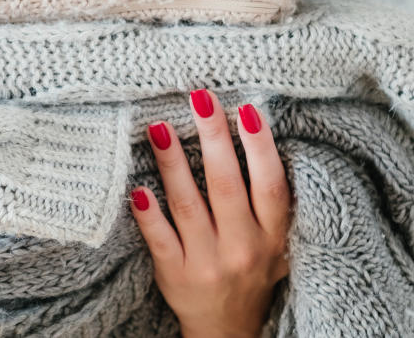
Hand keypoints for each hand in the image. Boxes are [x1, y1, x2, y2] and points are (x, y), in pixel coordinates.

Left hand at [130, 90, 291, 337]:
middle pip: (227, 187)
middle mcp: (243, 249)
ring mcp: (207, 263)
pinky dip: (148, 213)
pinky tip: (137, 186)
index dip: (261, 148)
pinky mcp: (175, 275)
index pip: (271, 186)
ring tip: (159, 128)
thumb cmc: (252, 269)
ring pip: (188, 206)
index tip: (247, 109)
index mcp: (273, 237)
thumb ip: (270, 199)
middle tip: (200, 98)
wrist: (228, 329)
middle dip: (214, 139)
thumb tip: (252, 129)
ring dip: (172, 164)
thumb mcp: (276, 241)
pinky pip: (159, 238)